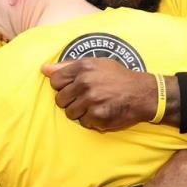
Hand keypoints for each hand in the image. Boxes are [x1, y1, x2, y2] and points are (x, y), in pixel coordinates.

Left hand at [42, 58, 179, 130]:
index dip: (62, 87)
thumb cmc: (118, 77)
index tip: (73, 88)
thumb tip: (44, 69)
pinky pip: (84, 123)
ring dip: (81, 112)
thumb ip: (68, 66)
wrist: (142, 93)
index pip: (55, 81)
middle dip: (71, 101)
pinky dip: (92, 120)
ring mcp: (91, 100)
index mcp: (83, 68)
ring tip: (95, 105)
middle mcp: (85, 83)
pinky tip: (102, 112)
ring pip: (70, 113)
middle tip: (86, 98)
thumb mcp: (96, 64)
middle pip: (60, 99)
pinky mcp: (98, 116)